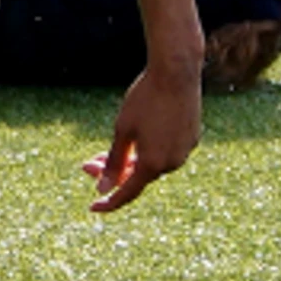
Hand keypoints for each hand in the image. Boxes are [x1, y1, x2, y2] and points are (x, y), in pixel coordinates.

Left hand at [84, 56, 202, 211]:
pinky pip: (167, 152)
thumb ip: (113, 162)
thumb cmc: (145, 99)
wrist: (177, 72)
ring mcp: (185, 151)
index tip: (92, 208)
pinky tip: (141, 134)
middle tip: (88, 163)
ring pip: (153, 165)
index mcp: (153, 163)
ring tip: (115, 146)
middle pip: (139, 177)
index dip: (109, 202)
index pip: (127, 193)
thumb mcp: (122, 130)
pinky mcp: (192, 138)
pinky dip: (150, 150)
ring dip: (133, 161)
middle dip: (114, 172)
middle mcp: (172, 163)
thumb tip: (104, 188)